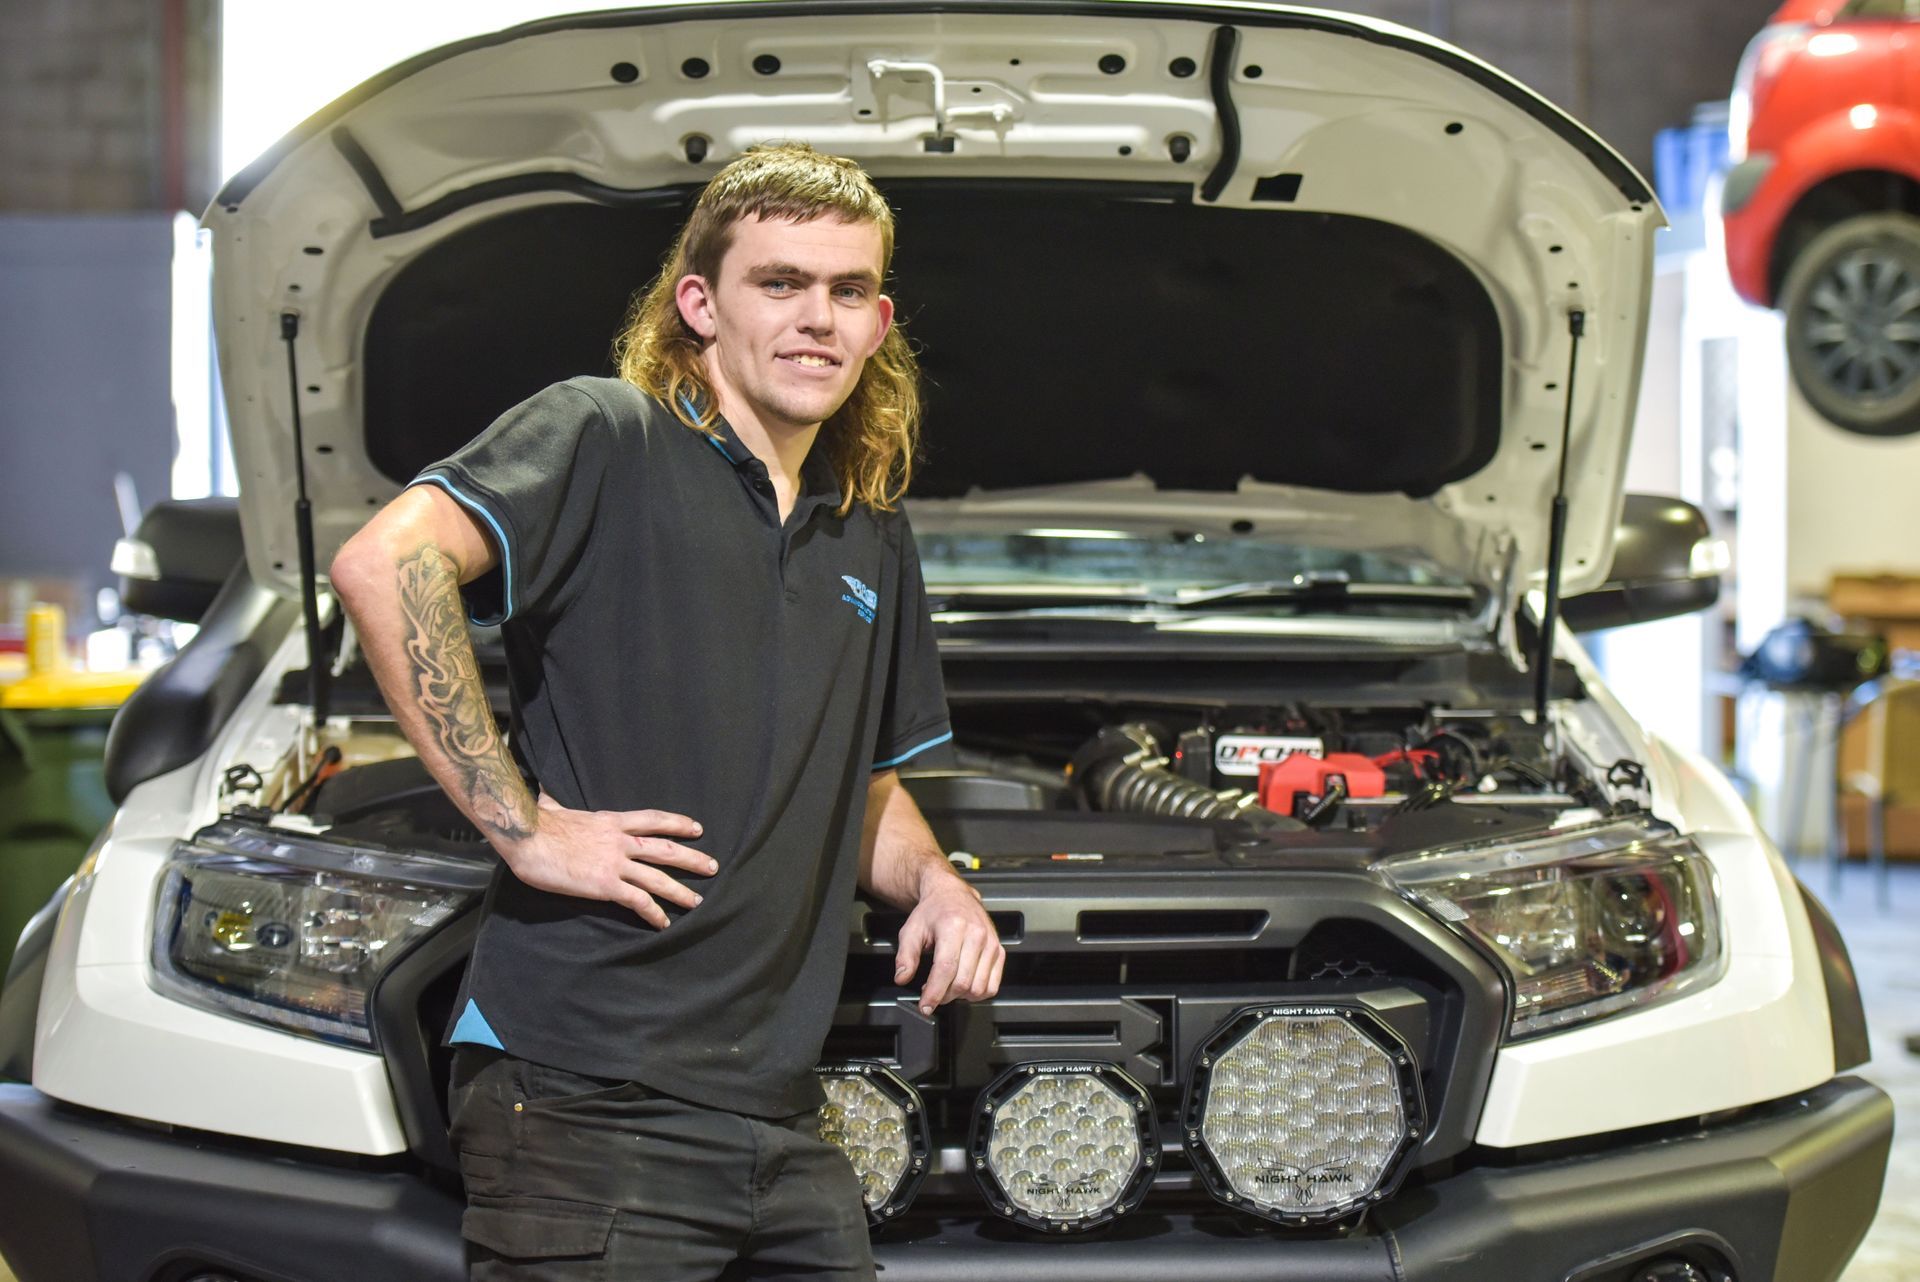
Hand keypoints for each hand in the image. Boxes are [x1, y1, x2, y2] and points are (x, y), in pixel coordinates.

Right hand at [499, 792, 716, 928]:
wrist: (527, 837)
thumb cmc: (537, 824)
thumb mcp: (554, 807)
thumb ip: (556, 802)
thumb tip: (543, 793)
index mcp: (611, 821)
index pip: (653, 820)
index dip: (677, 823)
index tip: (697, 828)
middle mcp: (619, 841)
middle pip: (665, 849)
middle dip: (692, 858)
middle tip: (712, 867)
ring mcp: (614, 863)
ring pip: (657, 878)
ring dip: (680, 890)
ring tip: (696, 901)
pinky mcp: (605, 884)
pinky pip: (637, 900)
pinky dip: (652, 912)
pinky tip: (662, 922)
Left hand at [893, 874, 1003, 1014]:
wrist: (953, 895)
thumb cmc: (933, 912)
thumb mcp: (911, 930)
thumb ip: (905, 956)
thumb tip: (902, 978)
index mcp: (953, 927)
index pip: (946, 969)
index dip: (934, 993)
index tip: (925, 1006)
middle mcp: (976, 934)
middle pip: (963, 982)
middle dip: (944, 996)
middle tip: (931, 992)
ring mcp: (991, 944)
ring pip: (979, 988)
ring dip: (960, 997)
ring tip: (946, 986)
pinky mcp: (999, 951)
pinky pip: (992, 985)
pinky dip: (977, 994)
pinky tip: (963, 985)